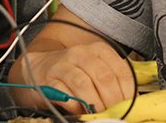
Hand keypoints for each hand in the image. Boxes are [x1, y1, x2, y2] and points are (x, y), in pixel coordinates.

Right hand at [10, 41, 133, 113]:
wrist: (36, 68)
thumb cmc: (71, 73)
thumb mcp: (94, 70)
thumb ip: (112, 82)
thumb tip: (129, 103)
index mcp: (99, 50)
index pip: (121, 71)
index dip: (128, 93)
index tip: (129, 107)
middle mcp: (81, 53)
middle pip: (104, 78)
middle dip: (112, 101)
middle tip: (115, 114)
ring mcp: (63, 65)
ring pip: (84, 85)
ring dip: (94, 104)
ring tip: (98, 114)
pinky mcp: (48, 79)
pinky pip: (65, 95)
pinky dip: (75, 106)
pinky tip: (79, 110)